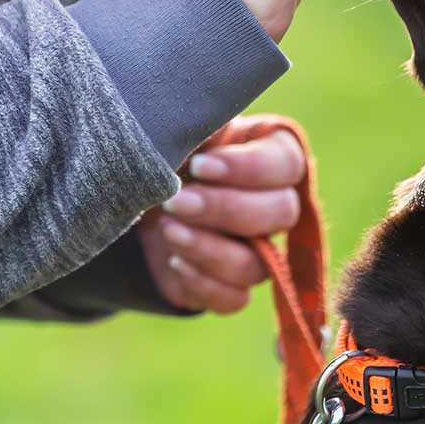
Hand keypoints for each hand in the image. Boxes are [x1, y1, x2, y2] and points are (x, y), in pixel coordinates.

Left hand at [138, 122, 306, 312]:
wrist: (139, 197)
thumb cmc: (169, 153)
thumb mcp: (182, 130)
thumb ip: (201, 124)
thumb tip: (212, 123)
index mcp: (273, 159)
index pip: (286, 165)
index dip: (249, 169)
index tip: (200, 164)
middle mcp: (274, 206)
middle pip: (280, 214)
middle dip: (225, 209)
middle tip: (177, 200)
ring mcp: (257, 252)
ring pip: (257, 265)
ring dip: (209, 249)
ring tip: (168, 229)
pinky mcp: (231, 288)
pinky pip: (234, 300)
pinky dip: (202, 284)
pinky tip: (173, 260)